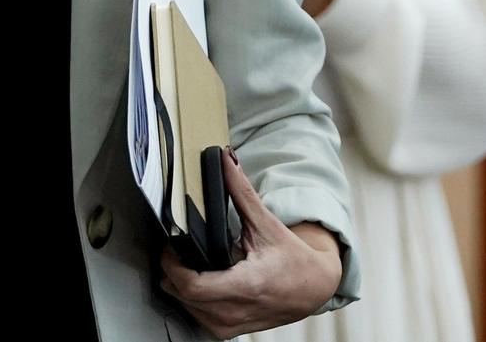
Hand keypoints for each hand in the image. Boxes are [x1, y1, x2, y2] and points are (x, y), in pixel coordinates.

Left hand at [160, 151, 343, 336]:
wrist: (314, 289)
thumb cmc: (294, 260)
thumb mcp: (267, 224)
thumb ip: (241, 192)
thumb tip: (225, 159)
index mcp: (245, 285)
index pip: (191, 285)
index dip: (172, 263)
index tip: (170, 245)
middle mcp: (234, 310)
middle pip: (180, 294)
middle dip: (171, 268)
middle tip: (177, 247)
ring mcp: (229, 325)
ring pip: (183, 306)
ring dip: (179, 284)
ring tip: (190, 261)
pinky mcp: (226, 331)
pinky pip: (194, 316)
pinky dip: (190, 298)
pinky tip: (201, 280)